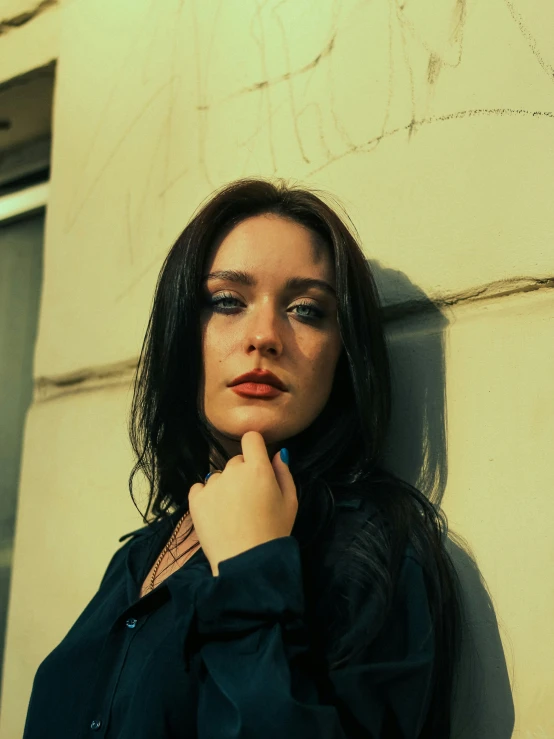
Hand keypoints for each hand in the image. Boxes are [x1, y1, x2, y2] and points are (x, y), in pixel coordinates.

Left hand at [188, 431, 297, 575]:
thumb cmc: (274, 533)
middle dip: (243, 474)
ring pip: (219, 476)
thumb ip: (284, 473)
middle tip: (249, 499)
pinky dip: (206, 497)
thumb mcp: (291, 502)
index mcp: (258, 469)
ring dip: (225, 487)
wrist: (246, 563)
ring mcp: (212, 485)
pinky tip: (216, 514)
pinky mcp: (195, 500)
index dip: (254, 447)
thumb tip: (278, 453)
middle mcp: (233, 471)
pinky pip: (200, 488)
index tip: (256, 460)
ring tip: (232, 513)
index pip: (251, 437)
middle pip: (236, 461)